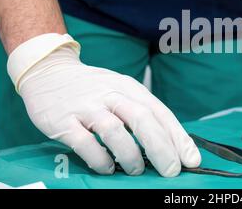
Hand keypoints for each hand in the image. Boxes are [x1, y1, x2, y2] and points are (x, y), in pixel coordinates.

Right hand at [7, 34, 200, 176]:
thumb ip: (141, 112)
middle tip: (171, 170)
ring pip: (115, 131)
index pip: (160, 112)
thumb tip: (170, 143)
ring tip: (136, 170)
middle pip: (143, 120)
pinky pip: (85, 142)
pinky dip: (99, 159)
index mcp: (130, 88)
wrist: (49, 72)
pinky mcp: (64, 120)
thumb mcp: (121, 90)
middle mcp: (111, 94)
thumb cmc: (93, 87)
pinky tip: (106, 167)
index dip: (178, 137)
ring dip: (130, 155)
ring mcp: (87, 106)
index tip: (191, 159)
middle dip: (161, 148)